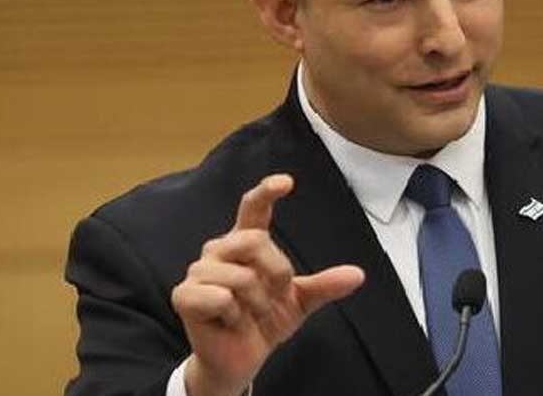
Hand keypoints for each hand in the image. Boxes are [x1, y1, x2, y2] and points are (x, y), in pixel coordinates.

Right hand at [172, 174, 364, 395]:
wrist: (242, 359)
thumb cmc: (264, 322)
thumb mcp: (300, 302)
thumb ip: (325, 285)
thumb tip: (358, 275)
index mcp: (246, 243)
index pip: (253, 208)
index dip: (266, 191)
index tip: (286, 182)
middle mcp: (220, 249)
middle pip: (255, 241)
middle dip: (275, 274)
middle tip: (272, 298)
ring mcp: (199, 270)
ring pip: (241, 276)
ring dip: (255, 304)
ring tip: (247, 314)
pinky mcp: (184, 295)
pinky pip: (220, 297)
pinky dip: (233, 316)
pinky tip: (227, 322)